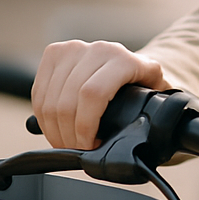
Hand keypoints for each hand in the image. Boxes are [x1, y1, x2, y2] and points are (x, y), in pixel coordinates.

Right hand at [30, 40, 167, 149]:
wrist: (129, 64)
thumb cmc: (143, 88)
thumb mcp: (156, 98)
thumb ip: (155, 113)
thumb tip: (159, 137)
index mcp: (124, 59)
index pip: (92, 94)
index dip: (86, 126)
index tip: (91, 146)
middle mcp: (98, 49)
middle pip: (67, 101)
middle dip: (68, 135)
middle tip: (77, 151)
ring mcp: (74, 48)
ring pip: (49, 99)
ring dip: (53, 130)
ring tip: (66, 144)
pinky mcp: (54, 53)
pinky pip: (38, 93)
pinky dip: (43, 118)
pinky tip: (55, 129)